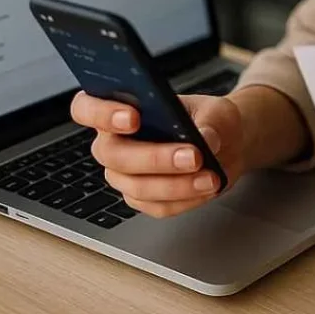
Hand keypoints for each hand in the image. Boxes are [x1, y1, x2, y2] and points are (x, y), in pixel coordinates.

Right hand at [70, 91, 245, 218]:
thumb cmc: (212, 119)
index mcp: (121, 108)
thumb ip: (210, 122)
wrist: (228, 143)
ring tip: (210, 176)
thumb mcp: (217, 110)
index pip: (86, 107)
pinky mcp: (142, 199)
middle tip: (193, 155)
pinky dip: (185, 198)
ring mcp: (125, 175)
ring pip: (137, 186)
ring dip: (176, 184)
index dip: (101, 113)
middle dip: (154, 157)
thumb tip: (205, 140)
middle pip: (112, 154)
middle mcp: (115, 143)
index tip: (132, 117)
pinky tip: (207, 186)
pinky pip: (157, 206)